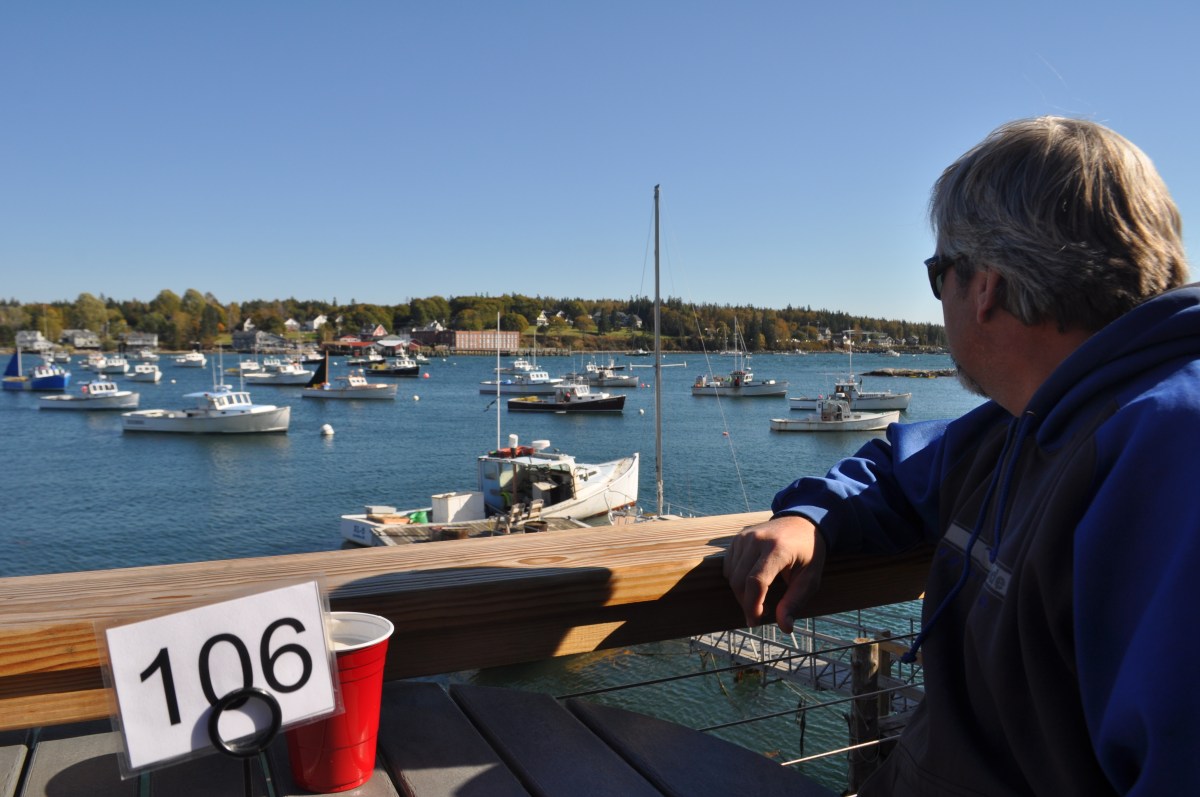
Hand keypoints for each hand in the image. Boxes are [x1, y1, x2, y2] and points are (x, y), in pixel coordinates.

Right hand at [723, 515, 826, 632]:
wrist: (801, 522)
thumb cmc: (808, 553)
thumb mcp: (810, 579)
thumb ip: (795, 602)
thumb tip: (785, 628)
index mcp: (778, 549)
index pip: (756, 581)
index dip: (752, 606)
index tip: (755, 622)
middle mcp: (757, 539)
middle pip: (740, 581)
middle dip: (746, 603)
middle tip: (759, 614)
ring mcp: (745, 537)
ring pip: (731, 576)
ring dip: (741, 593)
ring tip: (759, 597)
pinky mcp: (738, 538)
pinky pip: (728, 566)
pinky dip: (736, 580)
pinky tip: (751, 581)